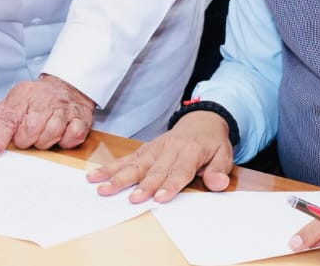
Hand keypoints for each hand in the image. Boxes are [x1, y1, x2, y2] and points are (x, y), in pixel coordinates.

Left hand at [0, 73, 95, 154]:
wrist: (67, 86)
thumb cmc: (35, 100)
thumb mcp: (10, 104)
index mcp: (23, 96)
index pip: (8, 119)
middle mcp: (45, 100)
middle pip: (30, 130)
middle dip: (25, 140)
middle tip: (27, 136)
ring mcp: (65, 109)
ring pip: (50, 135)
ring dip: (44, 141)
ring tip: (43, 133)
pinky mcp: (81, 118)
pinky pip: (72, 137)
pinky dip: (65, 141)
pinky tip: (61, 134)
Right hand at [86, 110, 232, 202]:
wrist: (202, 122)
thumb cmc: (212, 144)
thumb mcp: (224, 156)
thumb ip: (219, 171)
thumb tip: (218, 183)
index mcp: (191, 151)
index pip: (180, 170)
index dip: (170, 185)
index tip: (160, 199)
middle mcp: (170, 148)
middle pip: (155, 170)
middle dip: (143, 185)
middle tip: (132, 199)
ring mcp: (155, 148)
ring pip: (136, 164)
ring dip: (119, 177)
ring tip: (103, 189)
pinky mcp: (145, 150)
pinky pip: (126, 159)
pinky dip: (110, 168)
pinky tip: (95, 176)